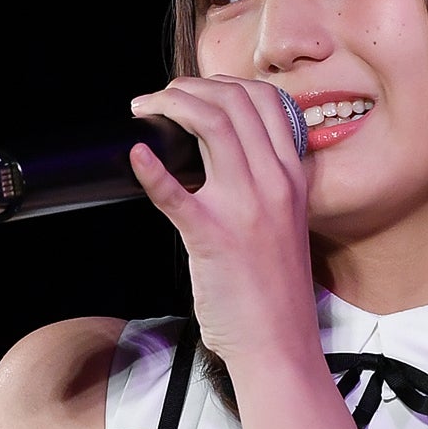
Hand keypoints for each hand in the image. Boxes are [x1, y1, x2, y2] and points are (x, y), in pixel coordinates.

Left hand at [129, 75, 317, 365]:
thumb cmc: (275, 292)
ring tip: (145, 111)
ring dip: (170, 106)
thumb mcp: (286, 224)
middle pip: (234, 102)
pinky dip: (150, 168)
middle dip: (188, 87)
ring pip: (212, 125)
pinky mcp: (212, 237)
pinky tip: (135, 155)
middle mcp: (274, 184)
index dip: (224, 84)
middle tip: (158, 99)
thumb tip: (223, 159)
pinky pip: (176, 192)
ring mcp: (245, 208)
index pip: (266, 101)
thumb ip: (267, 187)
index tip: (195, 91)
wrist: (279, 344)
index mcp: (292, 179)